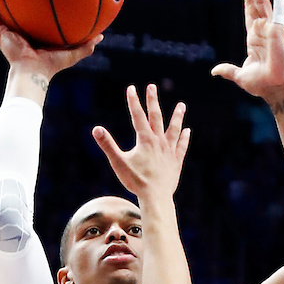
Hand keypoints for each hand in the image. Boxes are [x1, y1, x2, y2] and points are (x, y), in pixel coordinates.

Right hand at [0, 0, 101, 80]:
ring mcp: (8, 31)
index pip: (35, 13)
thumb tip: (102, 36)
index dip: (35, 0)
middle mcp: (20, 30)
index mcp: (35, 33)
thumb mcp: (71, 54)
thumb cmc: (51, 66)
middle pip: (17, 7)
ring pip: (0, 8)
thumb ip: (85, 46)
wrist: (32, 73)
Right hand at [92, 84, 189, 198]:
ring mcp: (169, 151)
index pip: (137, 116)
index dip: (133, 101)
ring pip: (174, 129)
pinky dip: (184, 138)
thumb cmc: (136, 181)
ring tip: (181, 105)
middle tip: (152, 86)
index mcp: (145, 140)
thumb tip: (96, 129)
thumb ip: (107, 145)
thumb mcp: (118, 162)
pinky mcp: (176, 162)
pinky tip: (187, 131)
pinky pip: (181, 146)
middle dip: (152, 101)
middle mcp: (159, 141)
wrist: (156, 197)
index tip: (131, 88)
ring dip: (177, 117)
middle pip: (156, 117)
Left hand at [211, 0, 283, 106]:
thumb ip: (228, 70)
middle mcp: (262, 32)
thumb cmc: (261, 84)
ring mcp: (270, 29)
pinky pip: (278, 9)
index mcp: (254, 40)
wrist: (274, 89)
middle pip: (255, 5)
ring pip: (262, 3)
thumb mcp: (240, 75)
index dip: (246, 0)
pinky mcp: (277, 30)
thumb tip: (215, 71)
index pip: (249, 14)